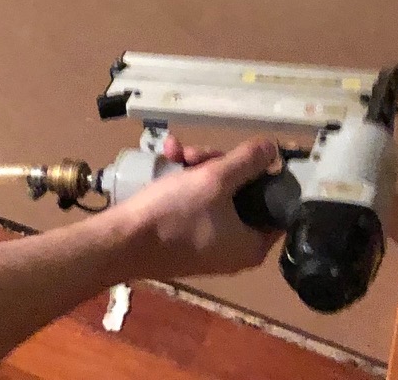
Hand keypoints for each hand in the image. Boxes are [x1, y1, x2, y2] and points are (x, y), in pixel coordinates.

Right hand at [105, 136, 280, 281]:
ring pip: (216, 192)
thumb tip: (274, 148)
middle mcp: (235, 248)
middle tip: (198, 155)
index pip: (276, 206)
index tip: (251, 154)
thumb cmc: (174, 214)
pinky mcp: (186, 236)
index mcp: (252, 245)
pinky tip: (168, 157)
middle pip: (243, 194)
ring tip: (176, 152)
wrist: (120, 242)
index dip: (266, 176)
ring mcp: (209, 243)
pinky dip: (184, 181)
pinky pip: (196, 202)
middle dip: (219, 165)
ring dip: (198, 167)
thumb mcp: (214, 180)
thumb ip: (248, 161)